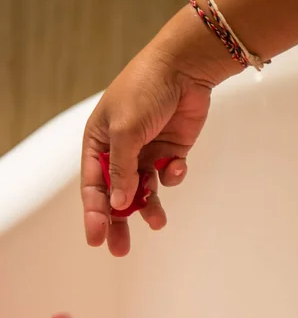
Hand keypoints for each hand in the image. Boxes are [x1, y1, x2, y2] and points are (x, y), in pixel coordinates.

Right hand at [81, 4, 238, 256]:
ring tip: (158, 222)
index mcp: (99, 142)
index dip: (94, 214)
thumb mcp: (125, 131)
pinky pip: (168, 174)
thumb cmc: (145, 91)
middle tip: (120, 250)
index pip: (93, 185)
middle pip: (117, 194)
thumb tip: (118, 204)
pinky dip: (172, 176)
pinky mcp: (171, 151)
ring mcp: (147, 151)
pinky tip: (176, 166)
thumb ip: (121, 170)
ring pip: (145, 190)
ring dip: (150, 207)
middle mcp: (121, 150)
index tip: (97, 239)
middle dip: (119, 221)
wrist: (185, 68)